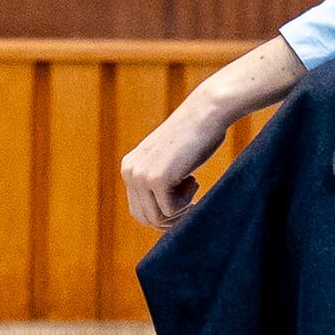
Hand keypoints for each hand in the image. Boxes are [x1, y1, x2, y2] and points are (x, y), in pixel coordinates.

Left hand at [122, 103, 228, 231]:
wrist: (206, 113)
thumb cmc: (195, 138)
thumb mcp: (167, 161)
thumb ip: (157, 181)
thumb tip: (158, 220)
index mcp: (129, 168)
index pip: (138, 210)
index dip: (164, 215)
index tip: (184, 203)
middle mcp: (129, 172)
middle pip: (145, 218)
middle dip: (171, 218)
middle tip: (192, 201)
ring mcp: (141, 176)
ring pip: (157, 218)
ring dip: (180, 211)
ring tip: (192, 185)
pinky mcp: (157, 179)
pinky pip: (171, 211)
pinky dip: (188, 203)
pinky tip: (193, 179)